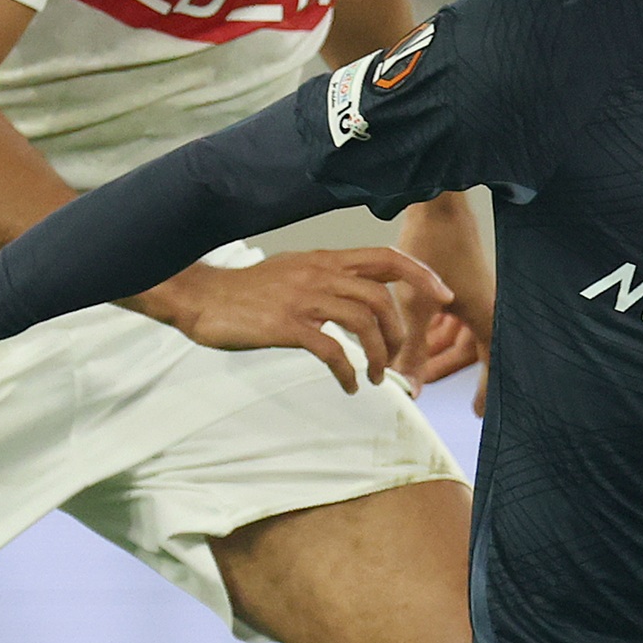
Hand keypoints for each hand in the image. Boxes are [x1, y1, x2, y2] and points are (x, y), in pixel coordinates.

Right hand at [132, 248, 448, 394]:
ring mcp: (303, 298)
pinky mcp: (286, 325)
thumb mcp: (292, 272)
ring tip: (374, 376)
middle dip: (400, 332)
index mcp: (324, 259)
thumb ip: (325, 279)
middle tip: (395, 358)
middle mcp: (319, 273)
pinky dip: (348, 372)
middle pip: (383, 296)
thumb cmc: (244, 291)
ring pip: (364, 322)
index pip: (386, 257)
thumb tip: (356, 297)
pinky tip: (349, 385)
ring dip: (378, 355)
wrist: (199, 297)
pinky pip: (332, 351)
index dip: (421, 274)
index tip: (442, 296)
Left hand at [389, 192, 493, 407]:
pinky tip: (416, 332)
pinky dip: (436, 327)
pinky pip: (454, 317)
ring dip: (436, 347)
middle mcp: (487, 307)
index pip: (492, 365)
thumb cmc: (434, 245)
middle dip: (444, 367)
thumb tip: (407, 386)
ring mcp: (475, 294)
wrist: (437, 201)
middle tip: (419, 383)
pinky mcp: (463, 281)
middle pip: (470, 352)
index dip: (486, 391)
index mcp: (487, 316)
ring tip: (410, 360)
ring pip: (459, 335)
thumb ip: (412, 349)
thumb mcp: (416, 305)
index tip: (478, 413)